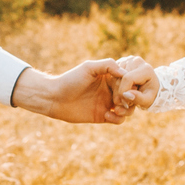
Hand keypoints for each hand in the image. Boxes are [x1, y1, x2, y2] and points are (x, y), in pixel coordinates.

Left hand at [12, 59, 138, 124]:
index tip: (124, 89)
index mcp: (109, 77)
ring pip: (128, 108)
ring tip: (115, 109)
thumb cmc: (70, 80)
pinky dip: (117, 118)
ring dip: (126, 110)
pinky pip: (118, 120)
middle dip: (129, 99)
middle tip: (119, 101)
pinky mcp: (103, 116)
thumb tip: (126, 72)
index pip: (128, 81)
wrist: (54, 98)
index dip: (129, 86)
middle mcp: (110, 90)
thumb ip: (108, 65)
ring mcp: (107, 103)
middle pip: (131, 95)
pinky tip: (106, 115)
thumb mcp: (88, 68)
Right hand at [113, 55, 157, 109]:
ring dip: (116, 90)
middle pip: (119, 78)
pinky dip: (114, 86)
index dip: (123, 92)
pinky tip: (122, 91)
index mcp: (145, 68)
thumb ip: (138, 98)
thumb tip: (126, 95)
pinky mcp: (120, 62)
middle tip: (126, 103)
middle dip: (120, 93)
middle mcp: (135, 61)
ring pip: (113, 77)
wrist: (149, 87)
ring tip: (126, 97)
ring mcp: (127, 60)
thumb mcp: (147, 100)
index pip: (128, 78)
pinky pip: (111, 76)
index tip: (125, 103)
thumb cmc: (149, 95)